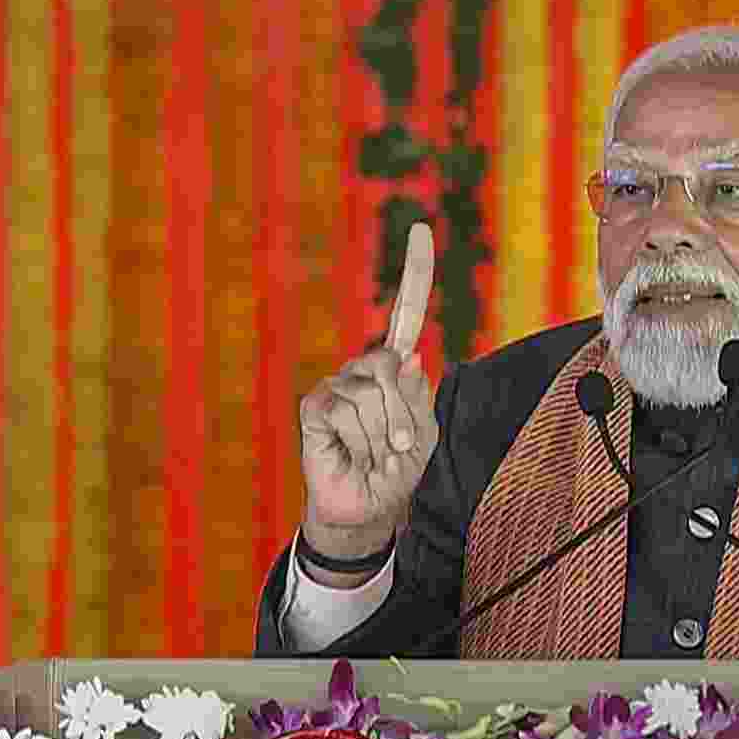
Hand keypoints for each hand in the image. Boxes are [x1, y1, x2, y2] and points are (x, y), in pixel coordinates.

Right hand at [297, 222, 438, 584]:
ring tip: (376, 454)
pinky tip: (350, 451)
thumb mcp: (423, 433)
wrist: (367, 508)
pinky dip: (357, 437)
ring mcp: (337, 384)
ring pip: (371, 394)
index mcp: (397, 367)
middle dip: (405, 415)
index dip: (415, 272)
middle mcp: (365, 367)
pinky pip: (343, 407)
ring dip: (382, 434)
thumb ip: (416, 394)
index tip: (421, 230)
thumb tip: (401, 358)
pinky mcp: (315, 405)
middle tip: (399, 446)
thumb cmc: (396, 469)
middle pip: (394, 367)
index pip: (407, 312)